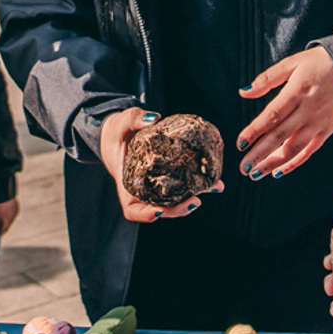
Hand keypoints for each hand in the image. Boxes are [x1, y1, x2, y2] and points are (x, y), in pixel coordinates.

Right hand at [99, 107, 222, 222]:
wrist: (121, 134)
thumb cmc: (117, 131)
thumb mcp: (122, 123)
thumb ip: (135, 119)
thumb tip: (154, 118)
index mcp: (126, 185)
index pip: (132, 210)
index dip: (145, 215)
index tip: (158, 212)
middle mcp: (143, 191)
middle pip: (160, 210)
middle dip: (178, 209)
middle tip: (195, 200)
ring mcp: (157, 187)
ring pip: (175, 201)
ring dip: (194, 198)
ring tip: (213, 187)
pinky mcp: (169, 178)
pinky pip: (183, 186)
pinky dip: (199, 185)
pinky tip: (215, 180)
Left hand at [235, 47, 332, 178]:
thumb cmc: (313, 65)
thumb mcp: (290, 64)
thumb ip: (267, 79)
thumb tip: (243, 92)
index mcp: (297, 91)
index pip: (272, 115)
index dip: (255, 130)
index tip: (240, 144)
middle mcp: (309, 110)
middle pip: (281, 135)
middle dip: (260, 153)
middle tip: (243, 168)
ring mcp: (320, 122)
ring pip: (294, 147)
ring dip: (274, 162)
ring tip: (256, 173)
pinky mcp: (328, 130)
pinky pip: (309, 151)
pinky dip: (294, 163)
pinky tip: (277, 172)